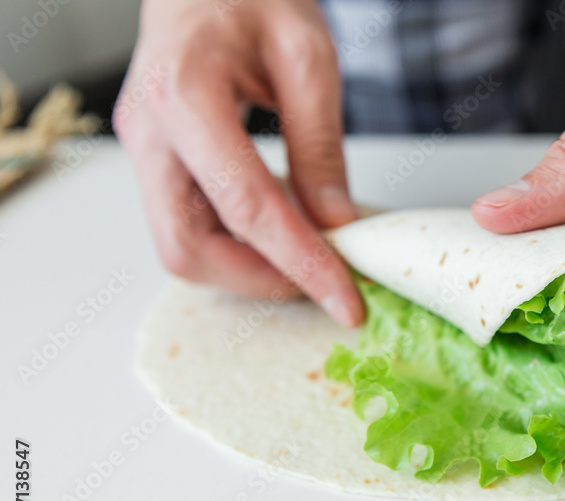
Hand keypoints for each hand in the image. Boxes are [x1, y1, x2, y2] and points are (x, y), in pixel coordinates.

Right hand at [114, 0, 363, 325]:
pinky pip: (186, 223)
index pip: (246, 207)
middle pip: (187, 247)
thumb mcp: (308, 58)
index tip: (344, 300)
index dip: (299, 264)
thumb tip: (335, 224)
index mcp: (185, 96)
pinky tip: (279, 231)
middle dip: (259, 280)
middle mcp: (148, 132)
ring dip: (245, 268)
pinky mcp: (154, 159)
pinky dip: (234, 244)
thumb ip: (320, 146)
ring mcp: (143, 149)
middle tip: (323, 281)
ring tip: (306, 256)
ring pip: (180, 245)